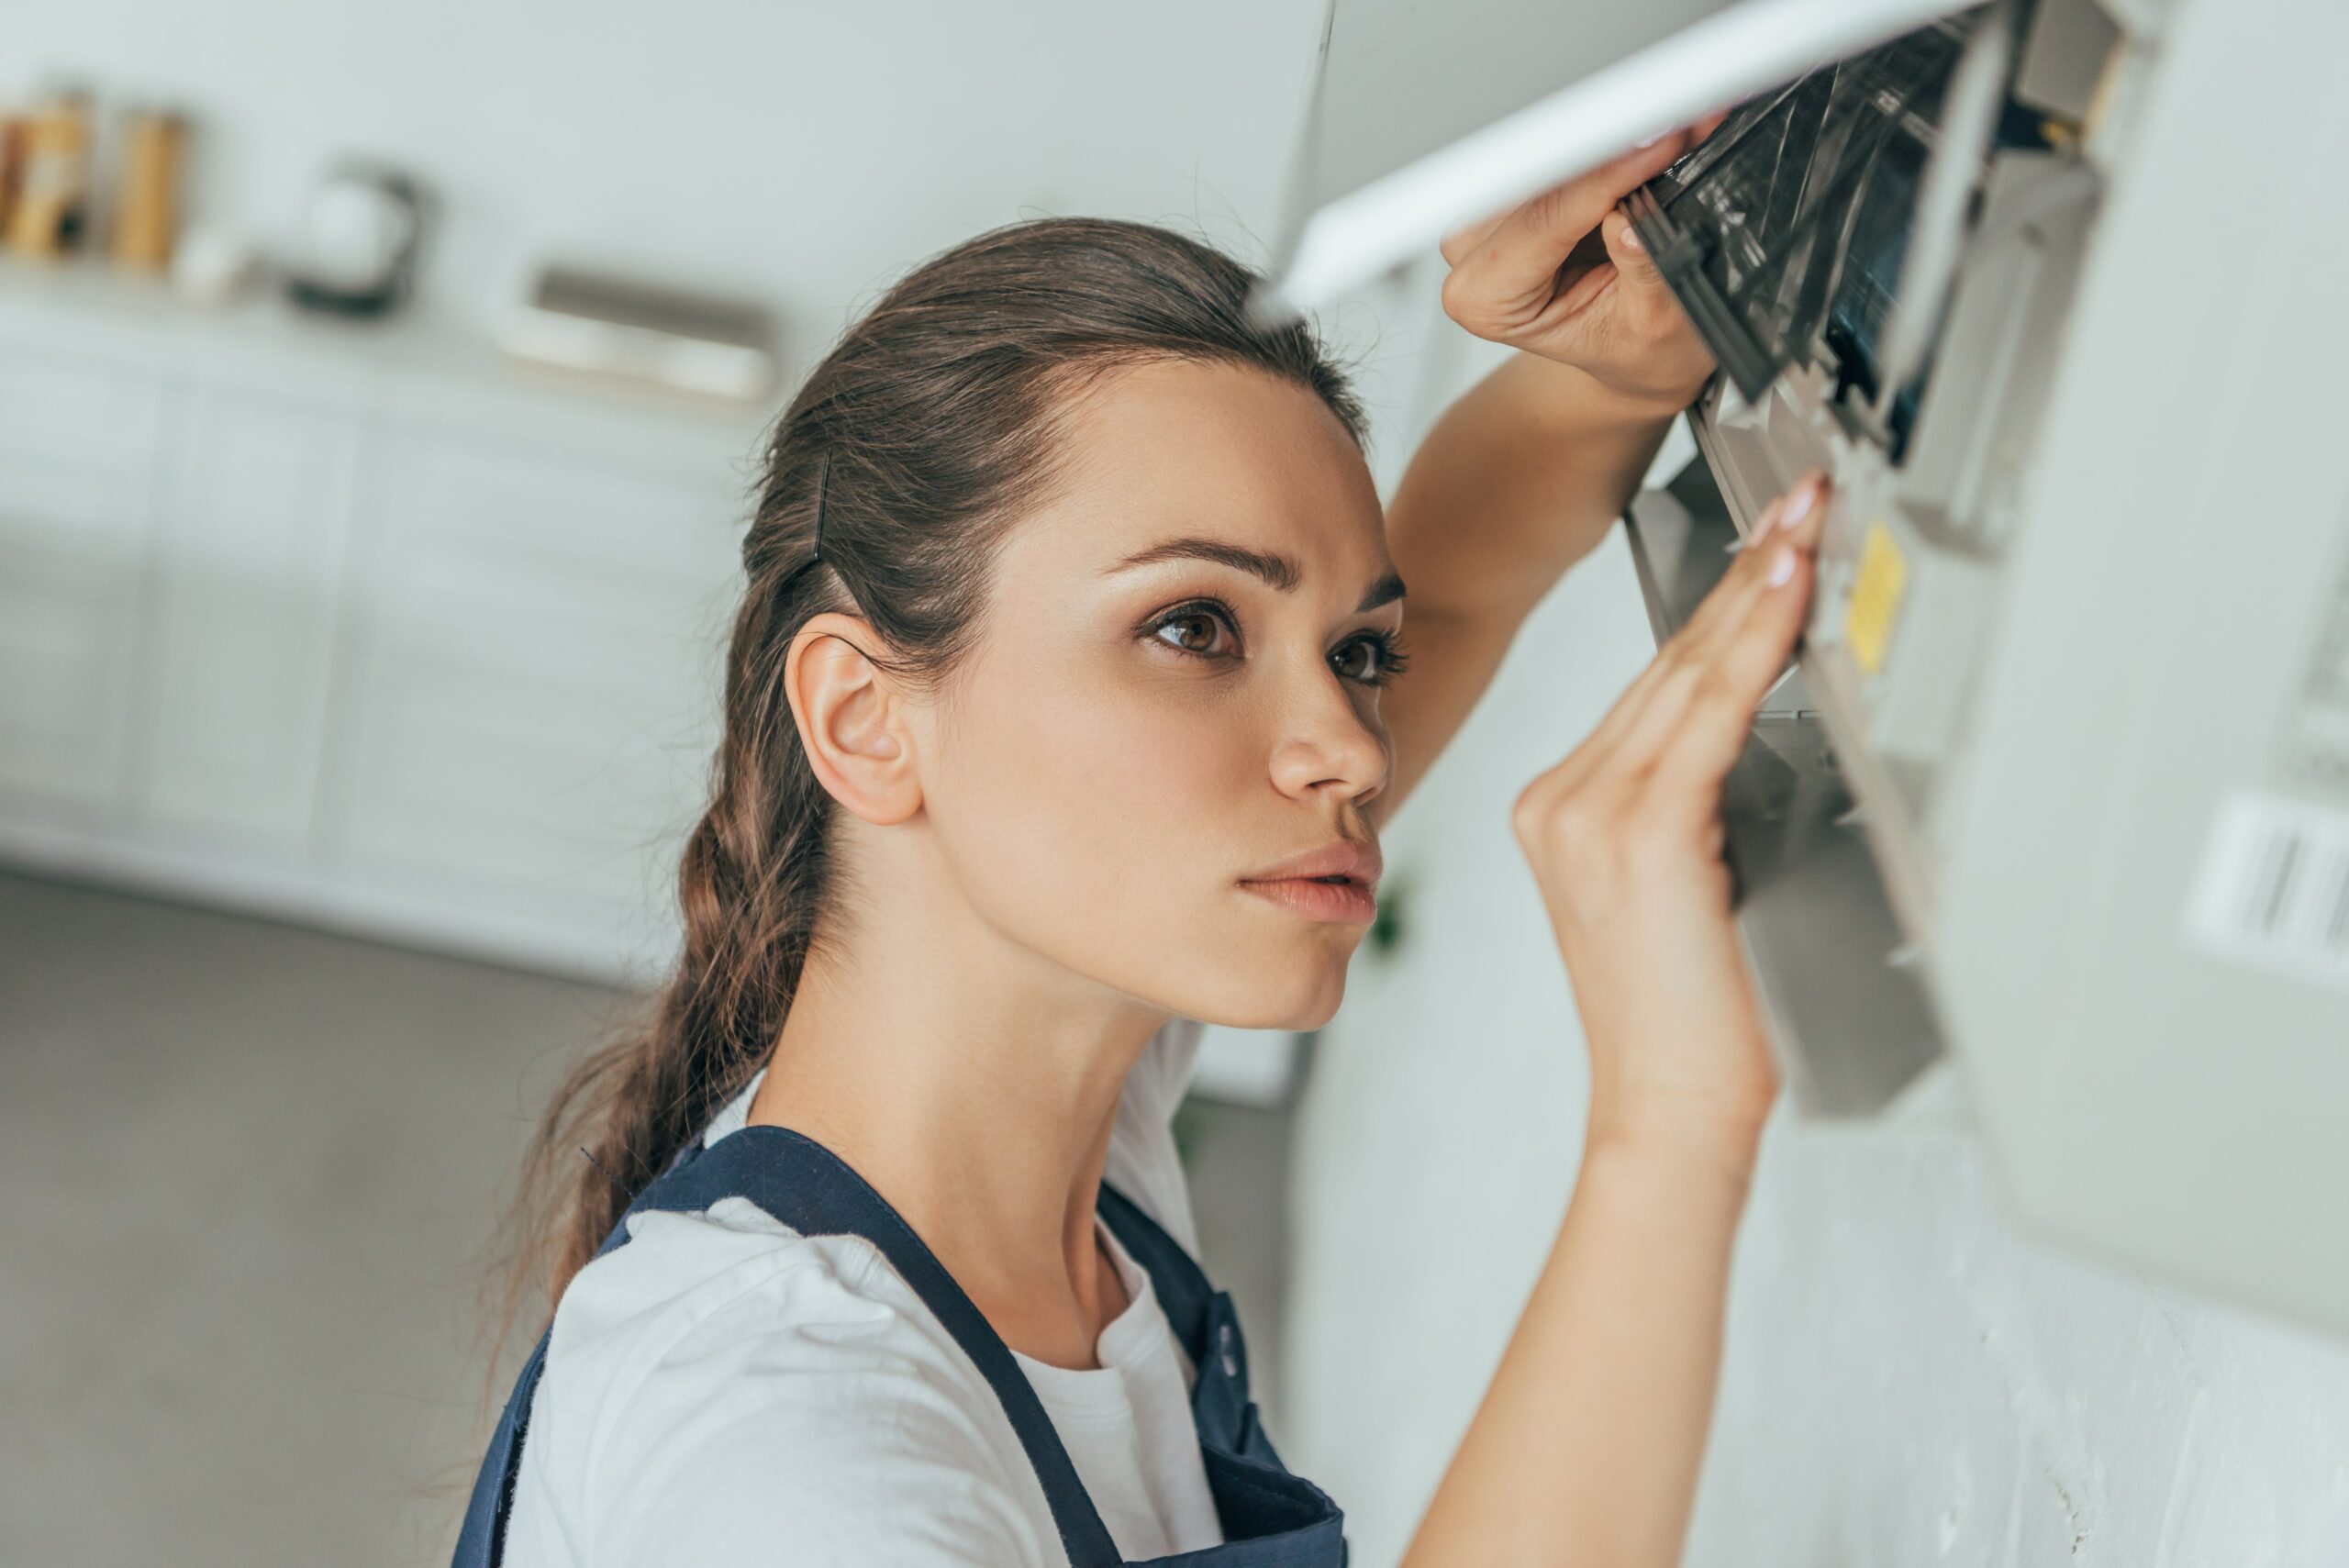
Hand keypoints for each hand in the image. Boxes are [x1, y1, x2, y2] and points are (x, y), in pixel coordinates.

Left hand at [1439, 120, 1723, 413]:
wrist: (1633, 356)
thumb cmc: (1633, 350)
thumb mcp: (1653, 326)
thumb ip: (1641, 274)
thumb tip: (1631, 222)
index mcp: (1487, 300)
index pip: (1544, 217)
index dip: (1607, 176)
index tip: (1662, 144)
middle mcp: (1472, 255)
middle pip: (1541, 174)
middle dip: (1613, 145)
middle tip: (1680, 121)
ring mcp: (1489, 217)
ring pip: (1552, 152)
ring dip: (1615, 137)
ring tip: (1676, 127)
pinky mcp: (1516, 190)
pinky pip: (1563, 149)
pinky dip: (1611, 142)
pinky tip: (1651, 135)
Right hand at [1511, 472, 1829, 1156]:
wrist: (1671, 1105)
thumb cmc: (1697, 1020)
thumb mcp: (1687, 890)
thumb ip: (1698, 805)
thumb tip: (1772, 720)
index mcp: (1563, 810)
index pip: (1655, 684)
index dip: (1721, 605)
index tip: (1771, 542)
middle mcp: (1561, 800)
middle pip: (1668, 661)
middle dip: (1744, 573)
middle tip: (1803, 500)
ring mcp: (1586, 811)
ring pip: (1687, 674)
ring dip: (1756, 590)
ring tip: (1807, 522)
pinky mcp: (1633, 830)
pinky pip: (1707, 713)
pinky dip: (1755, 643)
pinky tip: (1789, 593)